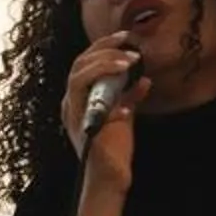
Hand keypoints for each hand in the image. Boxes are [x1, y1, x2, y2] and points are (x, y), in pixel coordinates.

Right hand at [62, 30, 150, 190]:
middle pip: (78, 65)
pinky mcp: (82, 130)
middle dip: (104, 50)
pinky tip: (128, 111)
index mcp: (77, 98)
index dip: (102, 46)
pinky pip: (93, 108)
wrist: (109, 178)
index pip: (84, 62)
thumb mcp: (123, 115)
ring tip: (128, 64)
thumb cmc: (113, 148)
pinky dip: (114, 105)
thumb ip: (128, 97)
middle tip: (130, 47)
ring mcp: (74, 116)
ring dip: (104, 66)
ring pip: (78, 78)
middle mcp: (70, 104)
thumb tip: (144, 80)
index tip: (126, 37)